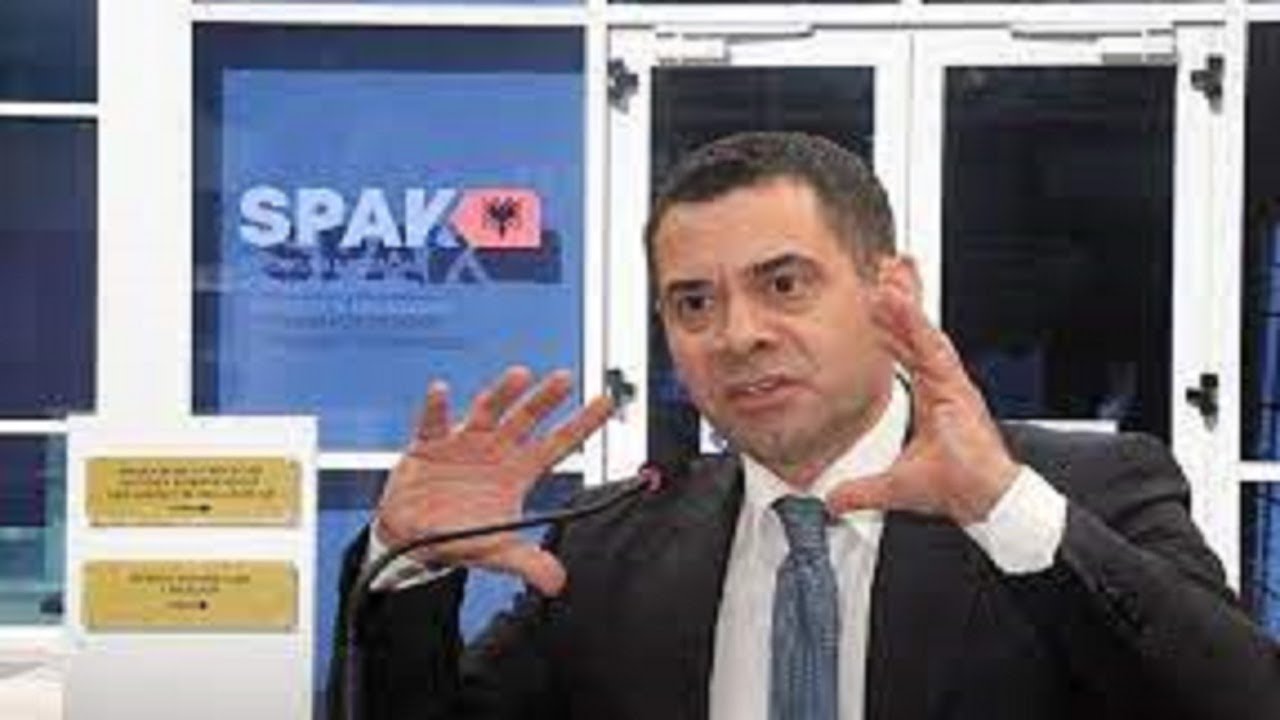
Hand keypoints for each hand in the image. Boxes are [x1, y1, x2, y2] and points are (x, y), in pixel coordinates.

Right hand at [374, 366, 613, 595]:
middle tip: (565, 379)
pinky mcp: (430, 443)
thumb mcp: (498, 552)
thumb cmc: (461, 535)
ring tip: (519, 376)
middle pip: (526, 419)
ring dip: (502, 393)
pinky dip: (437, 407)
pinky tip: (441, 391)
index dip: (582, 424)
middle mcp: (496, 449)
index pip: (558, 444)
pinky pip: (433, 422)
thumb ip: (528, 562)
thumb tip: (557, 582)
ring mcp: (465, 441)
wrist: (413, 535)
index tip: (605, 403)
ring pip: (487, 411)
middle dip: (546, 399)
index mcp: (518, 471)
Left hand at [827, 265, 1018, 524]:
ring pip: (922, 331)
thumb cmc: (956, 484)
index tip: (874, 303)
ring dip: (904, 302)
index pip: (906, 350)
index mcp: (932, 395)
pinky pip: (931, 346)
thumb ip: (862, 490)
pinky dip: (914, 322)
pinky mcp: (955, 385)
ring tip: (886, 276)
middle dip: (900, 300)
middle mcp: (941, 382)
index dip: (890, 325)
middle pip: (916, 331)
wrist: (985, 496)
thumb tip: (834, 500)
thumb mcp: (895, 486)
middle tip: (882, 270)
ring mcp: (950, 380)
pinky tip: (899, 300)